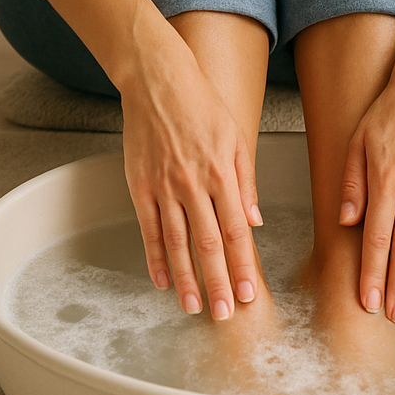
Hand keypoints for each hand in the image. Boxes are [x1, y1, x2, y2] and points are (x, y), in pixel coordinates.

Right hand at [118, 26, 262, 322]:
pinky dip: (155, 257)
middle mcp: (193, 184)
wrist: (157, 80)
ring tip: (194, 307)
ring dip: (186, 280)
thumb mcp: (235, 136)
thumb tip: (255, 221)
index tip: (250, 293)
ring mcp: (164, 187)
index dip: (243, 266)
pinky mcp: (140, 186)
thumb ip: (245, 181)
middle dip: (218, 283)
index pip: (236, 231)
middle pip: (208, 244)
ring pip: (177, 243)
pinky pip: (148, 229)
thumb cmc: (200, 104)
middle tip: (226, 314)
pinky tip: (162, 280)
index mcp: (221, 173)